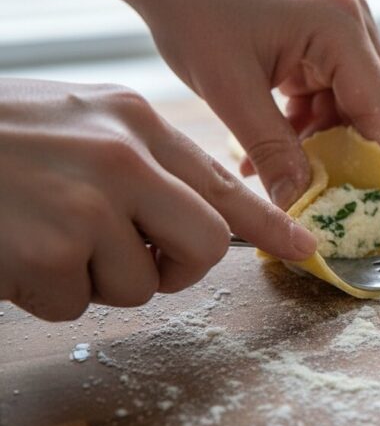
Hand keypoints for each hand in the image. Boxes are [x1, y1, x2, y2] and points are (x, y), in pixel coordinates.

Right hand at [0, 79, 315, 320]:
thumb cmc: (3, 138)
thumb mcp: (84, 121)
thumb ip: (147, 161)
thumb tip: (207, 214)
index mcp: (136, 121)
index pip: (225, 183)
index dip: (271, 225)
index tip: (304, 250)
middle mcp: (122, 159)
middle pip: (203, 245)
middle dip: (174, 267)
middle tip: (132, 256)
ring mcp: (86, 206)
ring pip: (138, 285)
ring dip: (94, 277)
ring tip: (44, 234)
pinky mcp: (46, 254)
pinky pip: (75, 304)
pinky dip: (45, 292)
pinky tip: (16, 251)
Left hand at [136, 0, 379, 206]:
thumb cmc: (194, 12)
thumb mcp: (229, 90)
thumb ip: (272, 150)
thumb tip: (298, 206)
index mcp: (339, 26)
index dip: (372, 164)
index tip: (349, 208)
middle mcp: (355, 24)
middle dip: (354, 158)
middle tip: (323, 197)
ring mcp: (345, 33)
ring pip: (360, 110)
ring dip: (327, 147)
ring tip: (280, 174)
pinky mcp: (327, 44)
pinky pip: (336, 100)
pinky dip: (311, 131)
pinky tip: (272, 152)